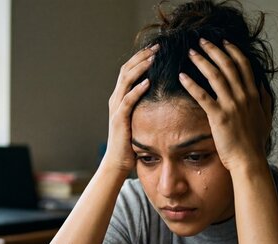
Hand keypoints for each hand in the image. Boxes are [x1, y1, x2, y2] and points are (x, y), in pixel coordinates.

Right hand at [103, 45, 157, 173]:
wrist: (117, 162)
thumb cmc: (130, 142)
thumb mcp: (139, 119)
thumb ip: (145, 106)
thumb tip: (162, 96)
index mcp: (120, 97)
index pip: (129, 70)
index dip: (141, 57)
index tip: (156, 48)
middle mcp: (116, 98)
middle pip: (127, 69)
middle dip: (142, 56)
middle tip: (157, 46)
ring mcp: (116, 108)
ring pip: (126, 80)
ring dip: (140, 67)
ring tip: (153, 58)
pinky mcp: (119, 118)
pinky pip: (128, 100)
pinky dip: (138, 89)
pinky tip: (148, 81)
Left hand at [179, 39, 270, 171]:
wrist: (249, 160)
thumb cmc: (255, 142)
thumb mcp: (266, 118)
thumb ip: (264, 100)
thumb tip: (262, 86)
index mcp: (254, 94)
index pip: (244, 65)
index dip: (233, 51)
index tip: (224, 42)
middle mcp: (243, 96)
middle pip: (228, 65)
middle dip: (214, 50)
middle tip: (202, 41)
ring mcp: (231, 105)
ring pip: (215, 76)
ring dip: (202, 61)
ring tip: (191, 53)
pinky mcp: (218, 116)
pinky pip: (202, 95)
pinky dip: (191, 84)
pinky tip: (181, 76)